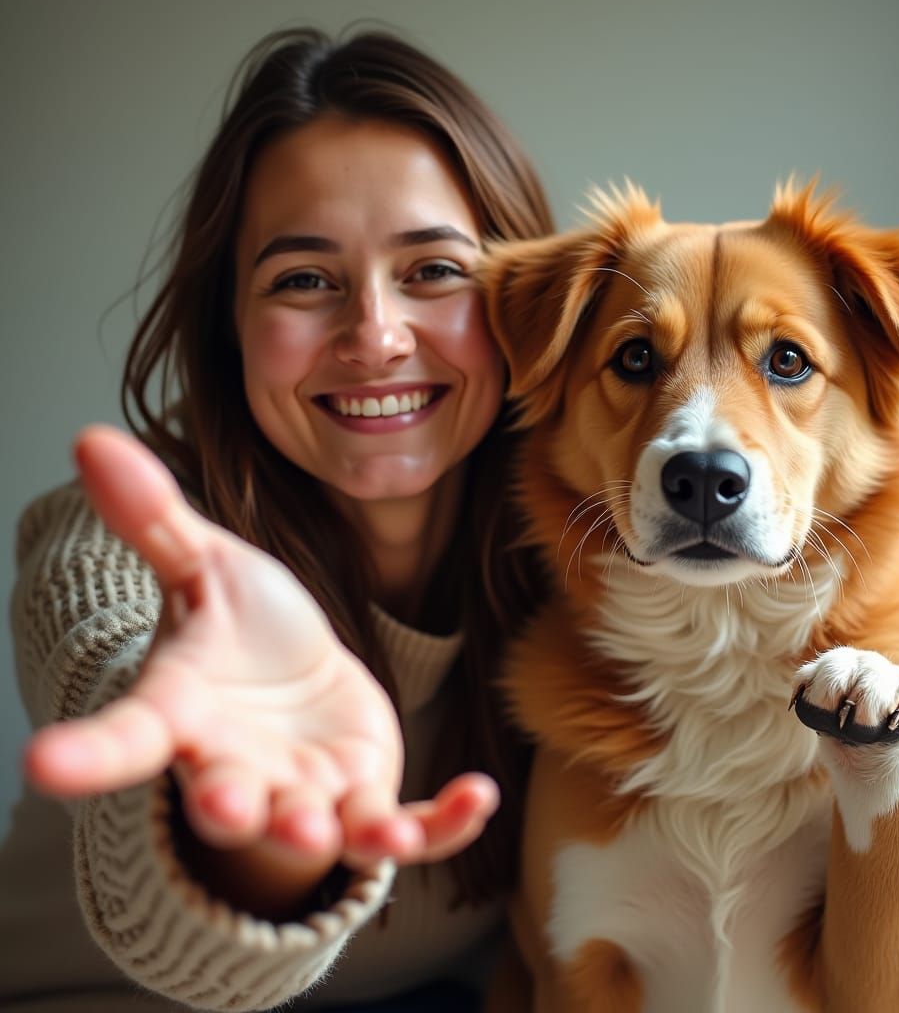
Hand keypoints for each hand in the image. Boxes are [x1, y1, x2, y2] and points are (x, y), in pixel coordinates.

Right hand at [24, 426, 497, 877]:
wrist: (295, 685)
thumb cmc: (241, 633)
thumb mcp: (205, 568)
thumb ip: (156, 519)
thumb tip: (92, 439)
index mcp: (187, 713)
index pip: (131, 732)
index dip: (89, 751)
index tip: (43, 764)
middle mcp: (240, 768)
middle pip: (229, 798)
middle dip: (233, 807)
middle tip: (236, 810)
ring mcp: (308, 792)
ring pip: (320, 827)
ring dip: (344, 832)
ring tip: (380, 835)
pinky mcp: (369, 796)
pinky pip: (408, 823)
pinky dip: (441, 825)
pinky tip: (480, 799)